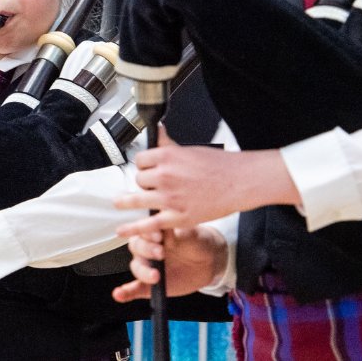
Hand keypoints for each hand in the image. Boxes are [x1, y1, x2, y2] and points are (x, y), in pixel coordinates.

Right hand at [112, 226, 225, 302]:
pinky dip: (125, 293)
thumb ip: (174, 233)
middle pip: (136, 248)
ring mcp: (147, 267)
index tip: (159, 237)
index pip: (143, 230)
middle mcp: (146, 249)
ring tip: (156, 277)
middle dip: (147, 251)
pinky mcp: (148, 285)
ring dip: (143, 272)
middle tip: (161, 254)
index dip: (148, 234)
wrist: (208, 261)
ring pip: (136, 268)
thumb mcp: (190, 235)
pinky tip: (118, 295)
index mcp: (153, 232)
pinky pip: (133, 289)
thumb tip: (163, 227)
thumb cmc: (197, 242)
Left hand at [116, 146, 296, 233]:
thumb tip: (157, 130)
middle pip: (139, 179)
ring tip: (120, 203)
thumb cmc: (220, 165)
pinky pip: (149, 224)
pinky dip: (133, 228)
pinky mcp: (177, 217)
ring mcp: (169, 198)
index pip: (140, 161)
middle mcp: (165, 176)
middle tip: (152, 186)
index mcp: (167, 156)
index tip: (147, 170)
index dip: (143, 166)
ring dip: (127, 201)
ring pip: (137, 198)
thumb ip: (168, 144)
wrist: (240, 181)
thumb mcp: (190, 149)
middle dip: (144, 182)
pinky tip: (122, 230)